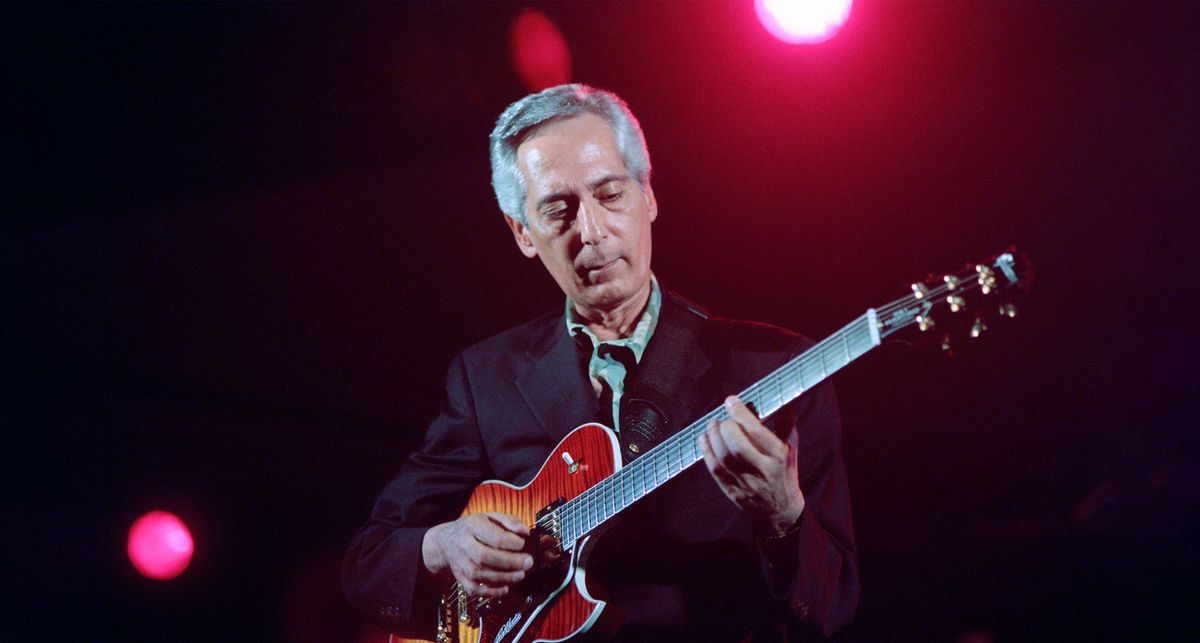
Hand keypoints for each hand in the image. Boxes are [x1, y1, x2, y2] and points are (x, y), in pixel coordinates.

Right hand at [422, 512, 533, 598]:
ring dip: (504, 577)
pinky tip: (505, 588)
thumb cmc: (474, 529)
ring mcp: (461, 563)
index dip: (512, 543)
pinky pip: (474, 589)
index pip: (494, 537)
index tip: (523, 544)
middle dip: (510, 562)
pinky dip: (491, 592)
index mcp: (473, 526)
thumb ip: (510, 521)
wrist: (447, 542)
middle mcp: (464, 545)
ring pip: (481, 574)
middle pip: (486, 557)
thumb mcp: (490, 516)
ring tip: (520, 575)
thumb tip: (525, 532)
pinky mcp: (461, 578)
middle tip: (527, 563)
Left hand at [699, 395, 805, 534]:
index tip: (731, 401)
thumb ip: (786, 423)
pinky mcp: (732, 492)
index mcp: (778, 457)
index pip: (756, 432)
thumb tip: (785, 398)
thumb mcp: (791, 448)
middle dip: (726, 427)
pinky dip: (706, 452)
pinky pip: (715, 470)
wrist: (781, 511)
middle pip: (737, 446)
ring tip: (713, 424)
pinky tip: (705, 439)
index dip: (740, 413)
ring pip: (723, 457)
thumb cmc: (785, 473)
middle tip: (723, 418)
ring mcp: (746, 483)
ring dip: (713, 437)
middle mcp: (762, 471)